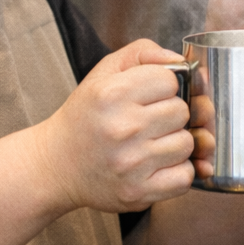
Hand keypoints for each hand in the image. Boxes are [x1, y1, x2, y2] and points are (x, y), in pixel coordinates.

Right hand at [32, 40, 194, 213]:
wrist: (56, 165)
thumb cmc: (85, 116)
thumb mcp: (104, 72)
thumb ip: (142, 53)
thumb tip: (178, 60)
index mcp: (112, 93)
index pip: (170, 80)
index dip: (164, 86)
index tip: (150, 95)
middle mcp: (122, 127)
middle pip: (181, 111)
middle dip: (170, 113)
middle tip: (149, 120)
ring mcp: (131, 163)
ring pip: (187, 143)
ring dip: (175, 142)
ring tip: (152, 142)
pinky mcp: (138, 192)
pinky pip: (184, 177)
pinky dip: (177, 171)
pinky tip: (158, 164)